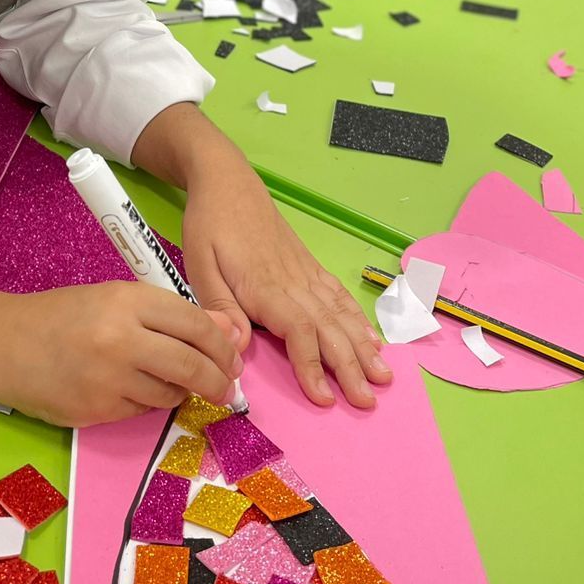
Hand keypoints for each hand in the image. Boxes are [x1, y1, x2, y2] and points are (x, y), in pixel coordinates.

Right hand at [0, 282, 242, 427]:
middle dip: (218, 381)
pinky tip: (128, 389)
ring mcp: (108, 378)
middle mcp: (121, 338)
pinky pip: (142, 411)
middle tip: (226, 388)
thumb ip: (169, 316)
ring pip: (171, 394)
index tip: (232, 358)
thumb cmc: (60, 316)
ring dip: (178, 392)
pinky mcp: (96, 410)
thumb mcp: (113, 300)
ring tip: (164, 381)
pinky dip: (146, 403)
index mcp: (127, 300)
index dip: (222, 346)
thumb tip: (226, 333)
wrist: (2, 344)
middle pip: (192, 365)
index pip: (196, 324)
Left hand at [181, 151, 390, 408]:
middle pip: (330, 330)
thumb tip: (239, 349)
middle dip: (351, 367)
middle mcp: (295, 283)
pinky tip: (372, 339)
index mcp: (266, 287)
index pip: (299, 333)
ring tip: (384, 376)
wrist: (228, 182)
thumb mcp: (200, 266)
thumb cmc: (210, 226)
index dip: (313, 367)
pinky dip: (359, 320)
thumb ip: (221, 308)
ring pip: (341, 315)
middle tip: (369, 400)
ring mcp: (307, 273)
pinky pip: (340, 296)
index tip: (325, 398)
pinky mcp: (310, 266)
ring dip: (364, 347)